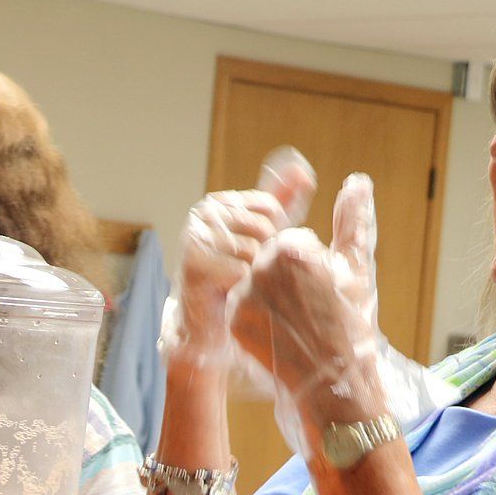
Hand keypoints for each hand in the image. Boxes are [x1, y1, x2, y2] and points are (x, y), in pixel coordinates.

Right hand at [159, 146, 315, 369]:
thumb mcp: (264, 237)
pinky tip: (231, 295)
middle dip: (264, 257)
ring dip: (254, 275)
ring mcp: (195, 237)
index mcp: (220, 202)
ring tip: (238, 285)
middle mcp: (203, 214)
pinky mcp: (194, 263)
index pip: (271, 208)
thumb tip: (301, 168)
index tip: (252, 256)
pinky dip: (243, 289)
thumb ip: (282, 203)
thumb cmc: (235, 280)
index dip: (273, 238)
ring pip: (254, 250)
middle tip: (245, 275)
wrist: (207, 327)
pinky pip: (242, 271)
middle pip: (264, 228)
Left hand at [229, 174, 385, 440]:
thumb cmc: (351, 326)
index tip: (324, 294)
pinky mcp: (229, 322)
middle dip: (290, 282)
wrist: (332, 385)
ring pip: (255, 283)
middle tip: (311, 313)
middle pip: (271, 260)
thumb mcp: (358, 270)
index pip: (296, 242)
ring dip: (272, 299)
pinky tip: (277, 336)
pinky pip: (241, 308)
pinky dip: (257, 319)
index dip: (313, 268)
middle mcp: (259, 268)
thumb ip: (353, 221)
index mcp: (291, 248)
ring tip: (295, 326)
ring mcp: (241, 296)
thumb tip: (357, 182)